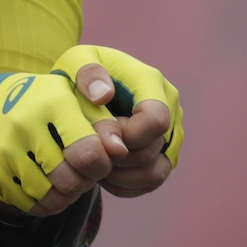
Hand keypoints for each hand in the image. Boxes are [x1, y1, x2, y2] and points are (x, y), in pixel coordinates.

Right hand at [0, 72, 115, 215]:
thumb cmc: (43, 102)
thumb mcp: (73, 96)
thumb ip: (102, 120)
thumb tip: (120, 151)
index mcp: (52, 102)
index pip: (87, 152)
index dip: (101, 165)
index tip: (100, 161)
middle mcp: (24, 124)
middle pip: (69, 180)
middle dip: (83, 182)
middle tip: (83, 174)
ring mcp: (4, 150)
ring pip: (49, 196)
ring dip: (66, 196)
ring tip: (68, 182)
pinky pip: (28, 205)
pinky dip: (44, 204)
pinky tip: (49, 189)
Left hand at [51, 45, 181, 197]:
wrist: (88, 87)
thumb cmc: (80, 73)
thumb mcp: (76, 60)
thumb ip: (87, 72)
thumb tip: (102, 96)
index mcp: (152, 82)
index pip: (155, 120)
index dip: (126, 136)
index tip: (100, 134)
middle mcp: (170, 108)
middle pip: (151, 150)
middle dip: (115, 156)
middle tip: (89, 149)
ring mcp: (171, 134)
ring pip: (155, 172)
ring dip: (120, 175)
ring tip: (94, 163)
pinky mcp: (165, 155)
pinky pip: (151, 182)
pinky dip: (125, 185)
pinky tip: (102, 173)